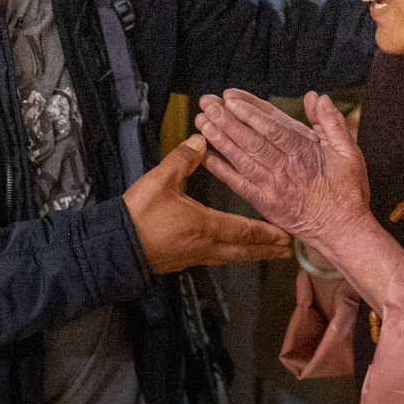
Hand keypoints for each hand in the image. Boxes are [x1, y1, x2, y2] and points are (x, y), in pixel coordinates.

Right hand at [124, 135, 289, 273]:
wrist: (116, 246)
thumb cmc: (140, 215)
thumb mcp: (161, 180)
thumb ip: (182, 159)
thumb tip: (200, 141)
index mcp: (205, 225)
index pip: (244, 230)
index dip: (266, 232)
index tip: (285, 234)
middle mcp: (205, 245)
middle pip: (244, 250)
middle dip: (267, 249)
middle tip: (287, 250)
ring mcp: (194, 256)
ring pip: (231, 258)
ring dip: (251, 255)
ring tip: (267, 253)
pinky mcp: (183, 262)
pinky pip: (215, 259)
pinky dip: (231, 256)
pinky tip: (231, 253)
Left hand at [195, 90, 370, 252]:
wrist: (344, 231)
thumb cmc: (348, 191)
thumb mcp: (349, 151)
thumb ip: (331, 122)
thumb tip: (316, 97)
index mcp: (304, 152)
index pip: (271, 126)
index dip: (249, 111)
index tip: (231, 98)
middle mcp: (285, 168)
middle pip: (251, 139)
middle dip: (227, 119)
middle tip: (207, 103)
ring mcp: (273, 187)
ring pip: (242, 159)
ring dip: (220, 139)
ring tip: (202, 122)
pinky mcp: (265, 204)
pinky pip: (239, 185)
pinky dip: (222, 171)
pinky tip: (207, 157)